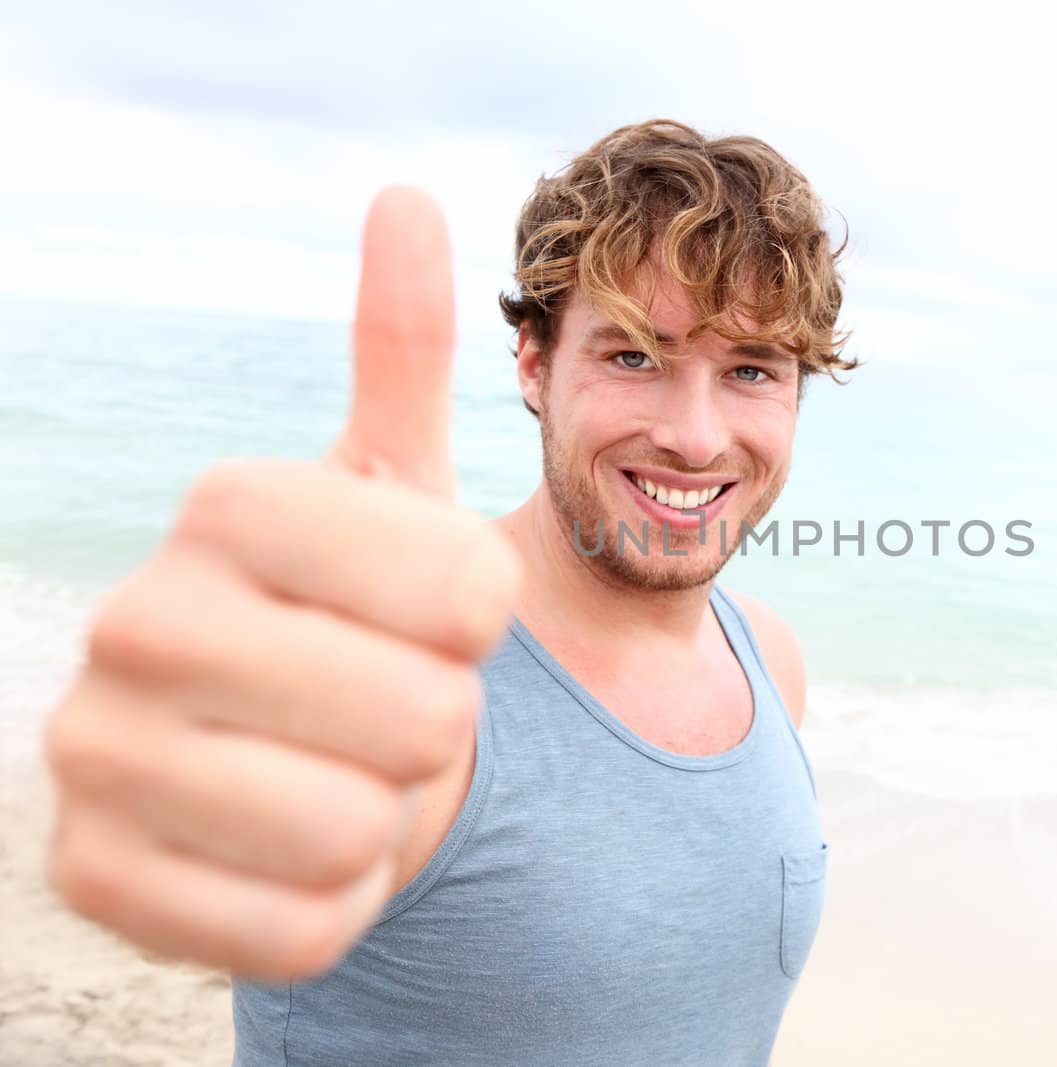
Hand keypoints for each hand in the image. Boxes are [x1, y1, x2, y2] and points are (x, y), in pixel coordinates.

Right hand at [41, 187, 520, 979]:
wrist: (290, 750)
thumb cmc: (366, 613)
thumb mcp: (391, 484)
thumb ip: (400, 354)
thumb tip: (403, 197)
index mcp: (229, 504)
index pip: (468, 592)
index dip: (484, 625)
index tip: (437, 616)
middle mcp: (136, 618)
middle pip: (423, 720)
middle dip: (440, 727)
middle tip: (386, 704)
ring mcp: (94, 756)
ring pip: (359, 833)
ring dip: (390, 817)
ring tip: (342, 771)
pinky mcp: (97, 883)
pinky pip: (304, 928)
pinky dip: (338, 903)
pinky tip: (295, 852)